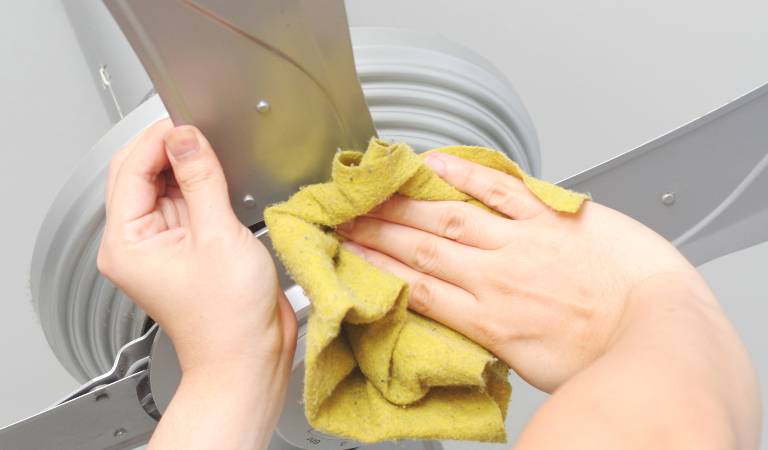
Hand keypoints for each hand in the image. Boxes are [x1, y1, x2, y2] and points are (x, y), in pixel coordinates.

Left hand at [97, 119, 295, 375]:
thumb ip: (201, 178)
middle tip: (205, 137)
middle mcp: (136, 244)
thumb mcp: (218, 235)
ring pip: (166, 186)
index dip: (159, 139)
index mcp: (126, 243)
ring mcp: (161, 246)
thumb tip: (187, 137)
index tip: (188, 122)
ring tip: (219, 167)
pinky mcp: (186, 248)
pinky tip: (222, 188)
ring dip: (190, 169)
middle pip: (143, 174)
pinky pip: (187, 204)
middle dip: (173, 150)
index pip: (131, 169)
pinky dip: (203, 189)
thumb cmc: (228, 320)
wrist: (249, 357)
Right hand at [337, 151, 699, 391]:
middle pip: (420, 248)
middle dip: (375, 231)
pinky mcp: (550, 216)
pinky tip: (435, 163)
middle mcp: (496, 277)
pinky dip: (464, 173)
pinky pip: (499, 189)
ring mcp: (521, 242)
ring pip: (448, 217)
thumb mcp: (529, 365)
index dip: (376, 268)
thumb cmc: (603, 357)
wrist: (658, 332)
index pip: (415, 287)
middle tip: (343, 215)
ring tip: (372, 191)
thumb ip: (489, 339)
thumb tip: (463, 324)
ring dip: (404, 203)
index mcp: (488, 321)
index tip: (348, 253)